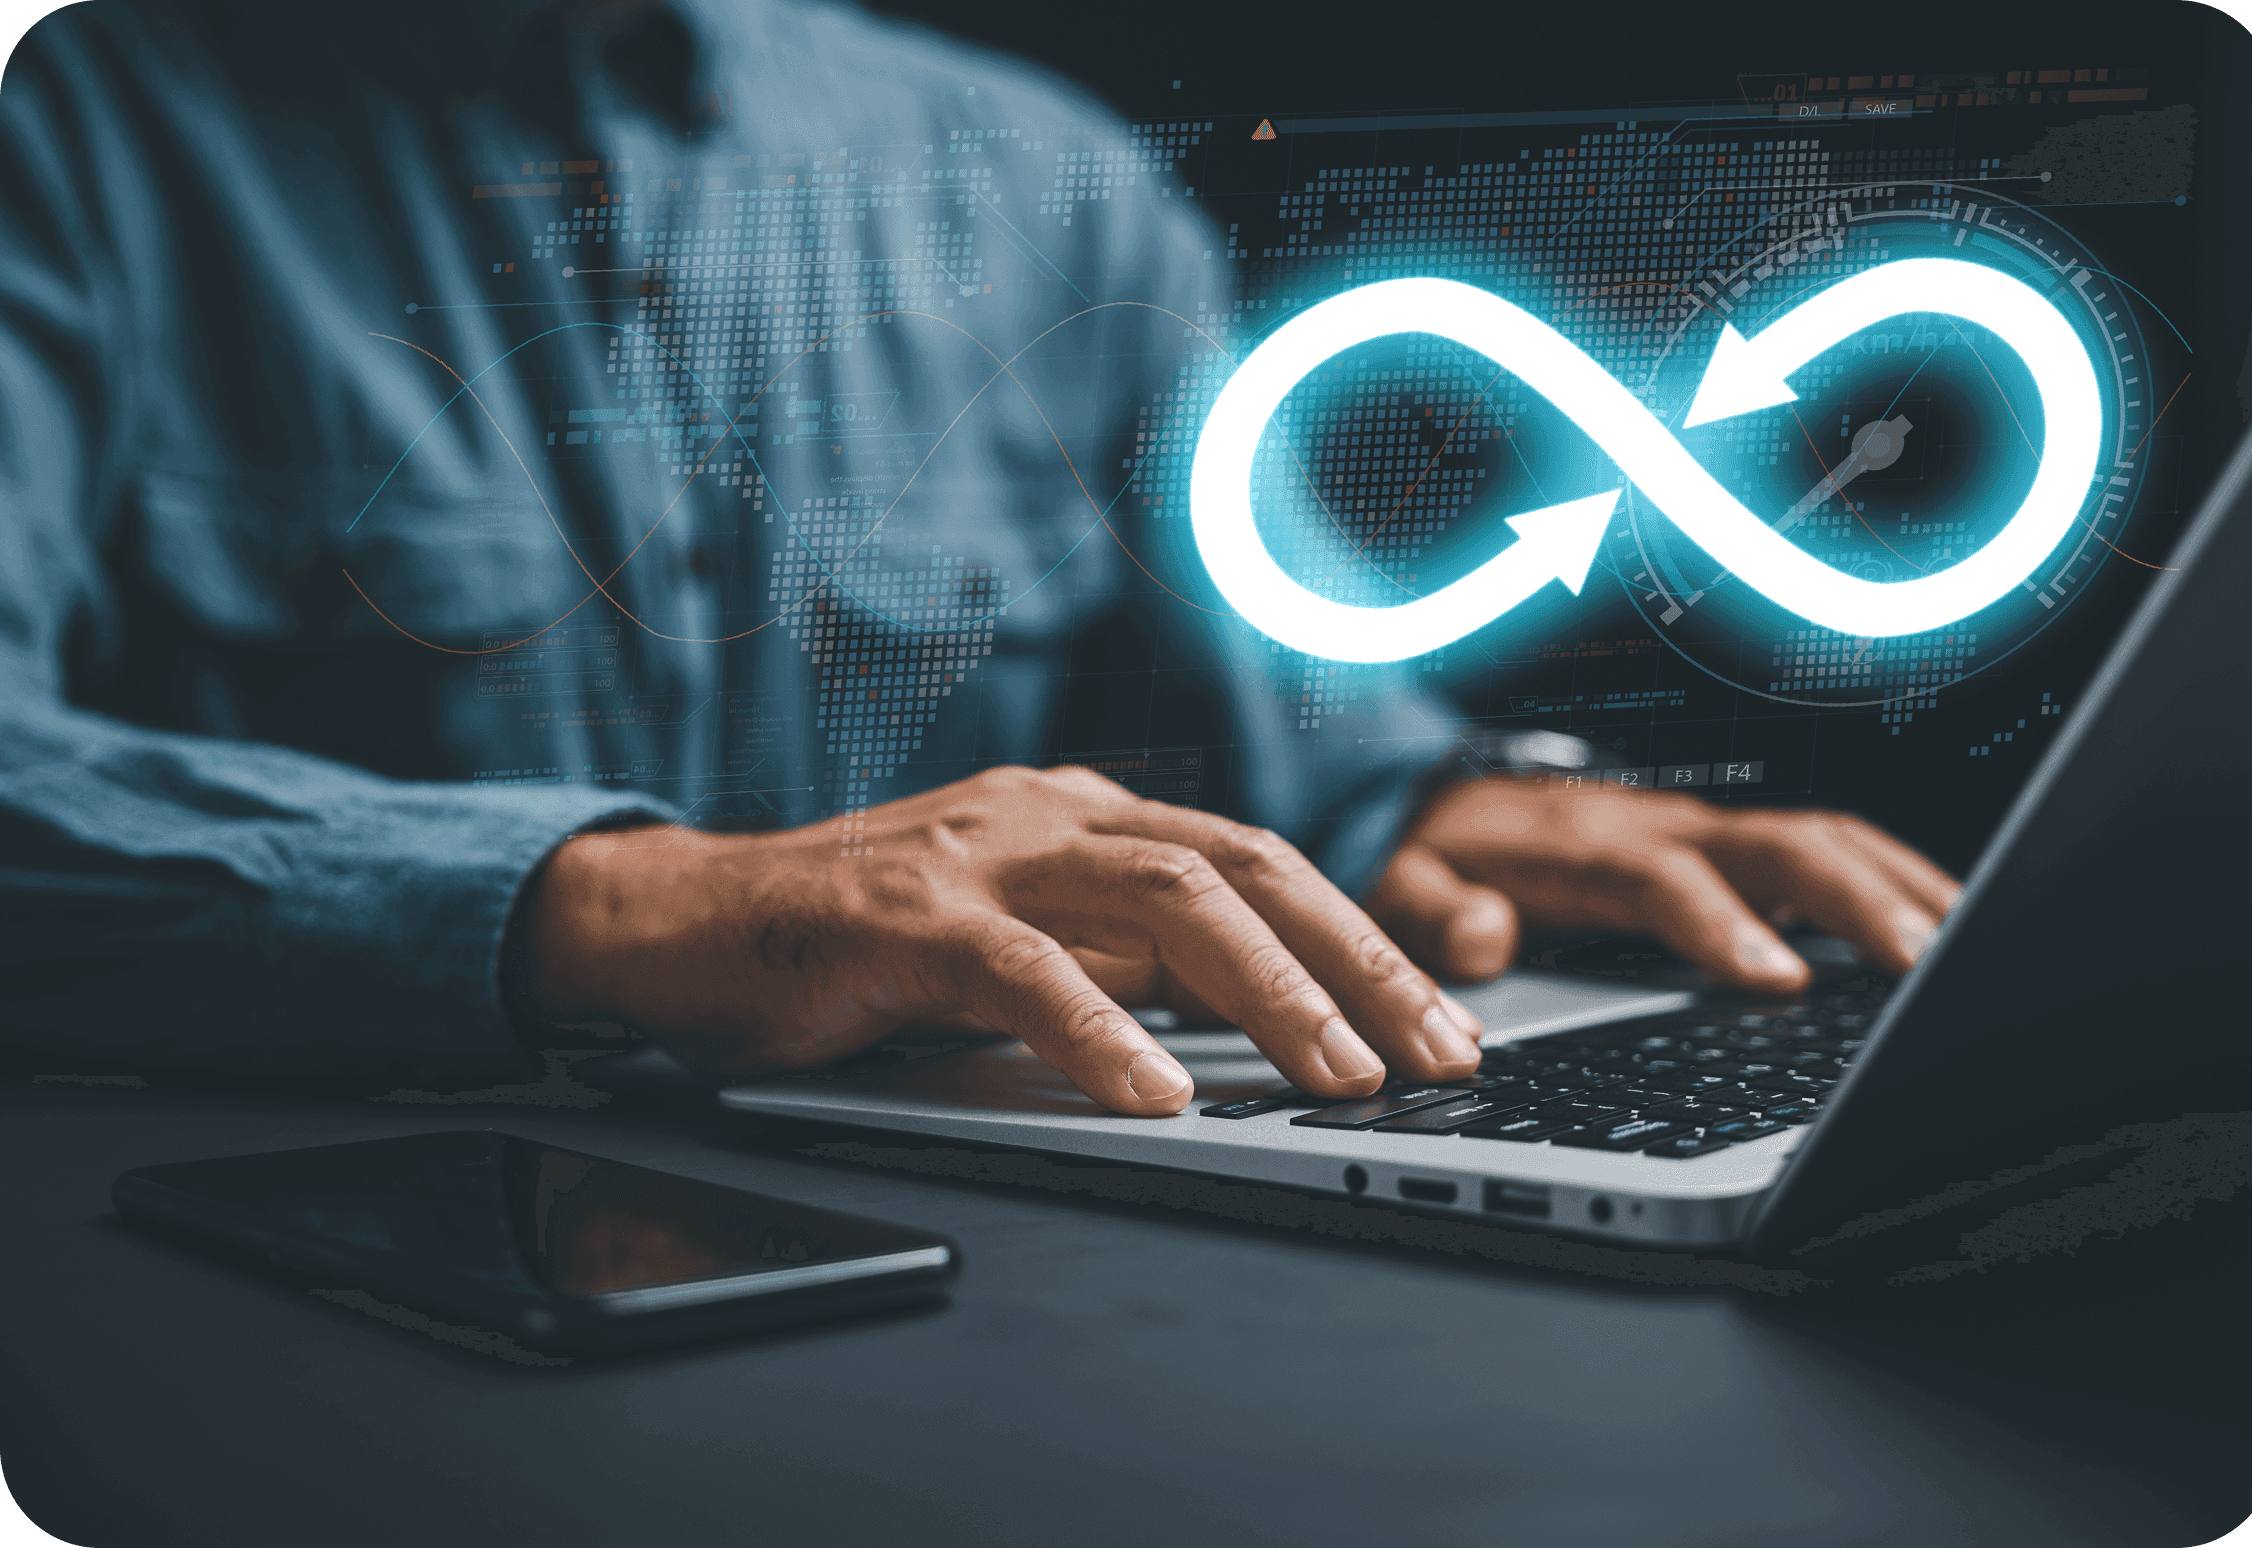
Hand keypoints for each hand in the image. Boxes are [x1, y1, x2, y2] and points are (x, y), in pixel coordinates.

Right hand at [522, 766, 1482, 1115]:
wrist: (682, 923)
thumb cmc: (856, 945)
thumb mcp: (1018, 945)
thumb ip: (1122, 965)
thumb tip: (1251, 1020)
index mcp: (1086, 820)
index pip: (1260, 866)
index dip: (1364, 940)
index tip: (1441, 1020)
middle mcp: (1049, 817)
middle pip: (1245, 867)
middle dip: (1359, 961)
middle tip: (1439, 1053)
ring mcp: (978, 857)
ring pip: (1164, 899)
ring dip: (1270, 989)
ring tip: (1339, 1075)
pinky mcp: (903, 919)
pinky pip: (1026, 971)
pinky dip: (1103, 1033)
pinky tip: (1158, 1095)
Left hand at [1366, 778, 1961, 991]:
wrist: (1461, 805)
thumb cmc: (1444, 856)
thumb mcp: (1404, 884)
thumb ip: (1428, 910)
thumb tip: (1480, 937)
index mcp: (1591, 847)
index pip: (1669, 882)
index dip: (1724, 927)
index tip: (1777, 981)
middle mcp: (1668, 830)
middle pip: (1783, 846)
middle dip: (1860, 901)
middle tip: (1923, 970)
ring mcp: (1714, 836)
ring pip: (1827, 842)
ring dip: (1903, 890)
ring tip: (1973, 952)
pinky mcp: (1741, 853)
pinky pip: (1834, 854)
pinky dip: (1898, 884)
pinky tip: (1947, 930)